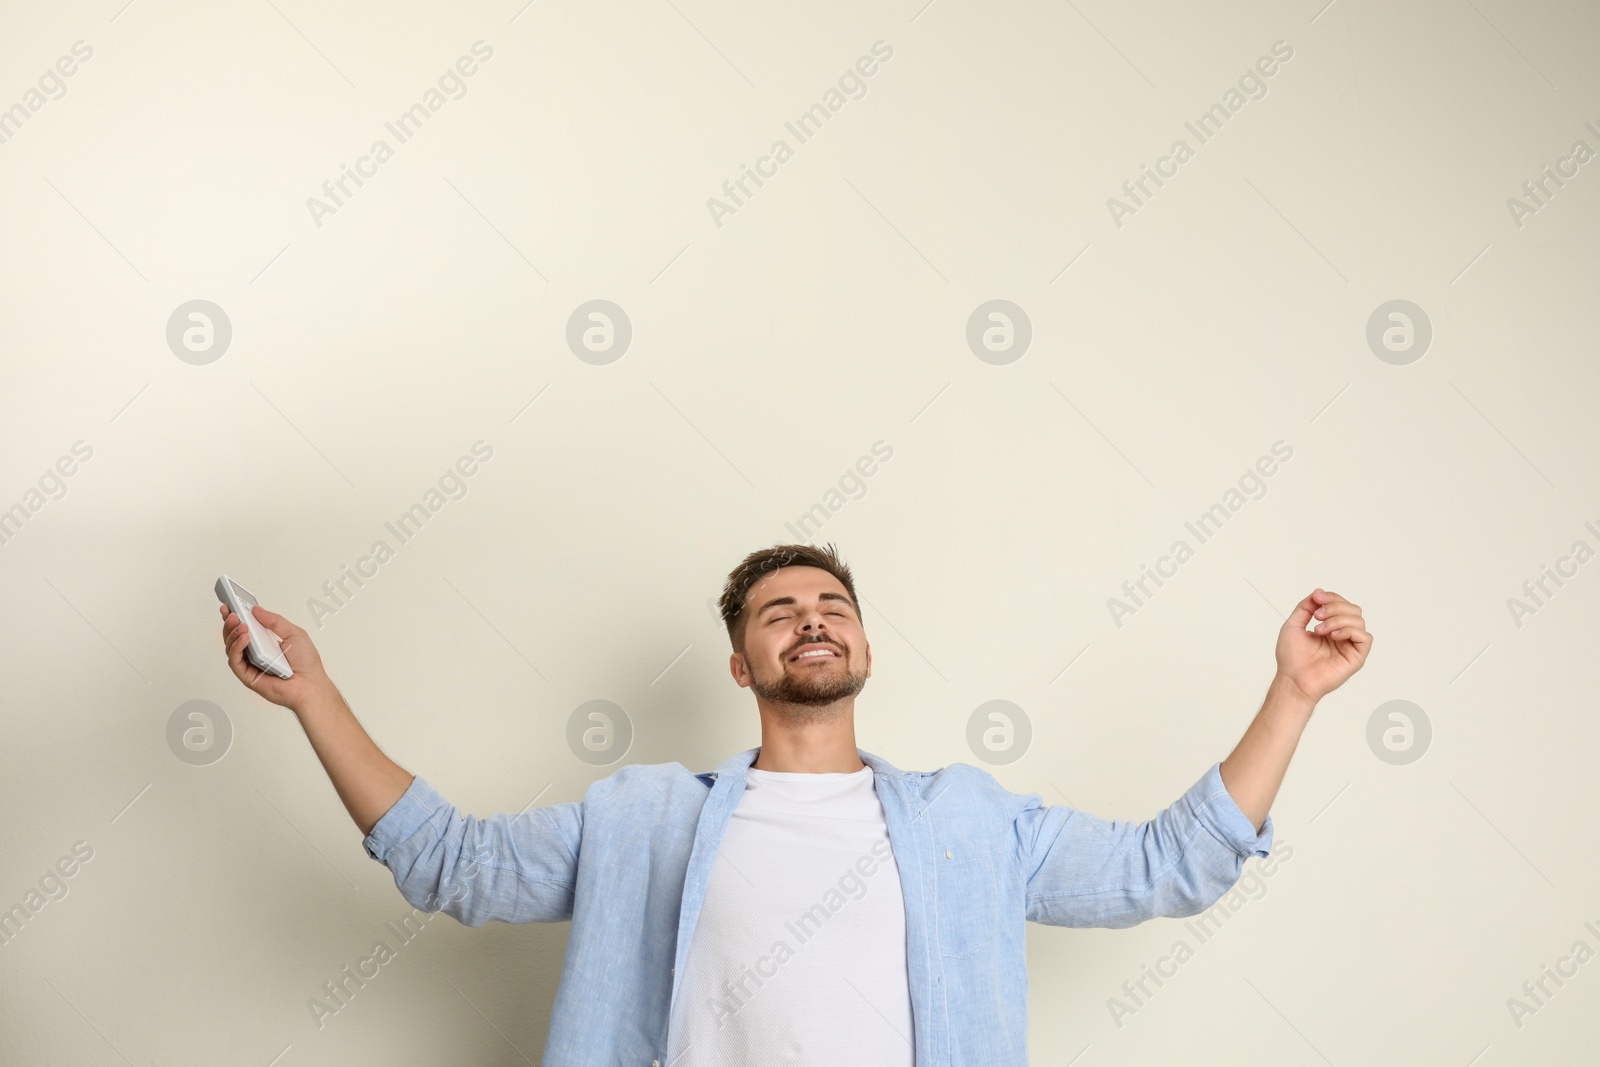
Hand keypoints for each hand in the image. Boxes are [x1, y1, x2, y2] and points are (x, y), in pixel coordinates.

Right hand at [218, 602, 332, 710]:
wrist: (311, 684)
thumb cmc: (306, 664)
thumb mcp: (294, 633)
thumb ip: (275, 621)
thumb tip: (257, 610)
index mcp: (265, 643)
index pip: (246, 628)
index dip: (236, 617)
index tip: (230, 604)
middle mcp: (255, 653)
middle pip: (233, 637)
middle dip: (229, 623)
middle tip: (231, 612)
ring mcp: (250, 665)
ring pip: (231, 648)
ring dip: (232, 633)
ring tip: (240, 623)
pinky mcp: (247, 676)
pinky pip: (235, 661)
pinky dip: (237, 647)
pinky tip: (245, 638)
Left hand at [1274, 588, 1371, 703]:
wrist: (1292, 679)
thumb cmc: (1291, 657)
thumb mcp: (1293, 625)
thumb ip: (1306, 607)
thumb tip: (1319, 592)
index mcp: (1330, 627)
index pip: (1341, 604)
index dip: (1331, 597)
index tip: (1317, 598)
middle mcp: (1342, 635)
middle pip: (1353, 609)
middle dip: (1335, 606)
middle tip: (1318, 616)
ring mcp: (1350, 646)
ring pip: (1359, 620)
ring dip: (1338, 619)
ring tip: (1320, 629)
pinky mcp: (1356, 658)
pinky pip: (1365, 637)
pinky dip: (1349, 631)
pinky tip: (1333, 636)